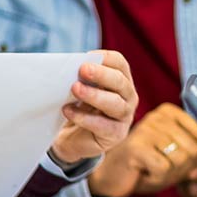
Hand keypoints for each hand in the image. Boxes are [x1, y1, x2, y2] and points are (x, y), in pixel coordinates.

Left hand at [49, 50, 137, 164]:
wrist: (72, 140)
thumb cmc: (78, 109)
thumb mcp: (80, 89)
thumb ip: (81, 79)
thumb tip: (71, 67)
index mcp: (121, 80)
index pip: (120, 64)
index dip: (105, 58)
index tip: (86, 56)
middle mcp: (128, 97)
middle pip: (120, 82)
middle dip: (101, 74)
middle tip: (83, 69)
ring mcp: (125, 117)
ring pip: (116, 104)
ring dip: (94, 95)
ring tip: (75, 89)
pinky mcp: (116, 134)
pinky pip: (103, 125)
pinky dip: (84, 117)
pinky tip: (68, 111)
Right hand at [89, 102, 196, 196]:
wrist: (110, 176)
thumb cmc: (142, 165)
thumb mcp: (176, 160)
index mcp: (171, 113)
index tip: (191, 167)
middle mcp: (159, 116)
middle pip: (193, 150)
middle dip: (182, 169)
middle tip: (164, 169)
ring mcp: (147, 129)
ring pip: (180, 160)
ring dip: (168, 175)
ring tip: (152, 169)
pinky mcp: (136, 146)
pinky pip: (163, 169)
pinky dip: (156, 179)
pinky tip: (144, 173)